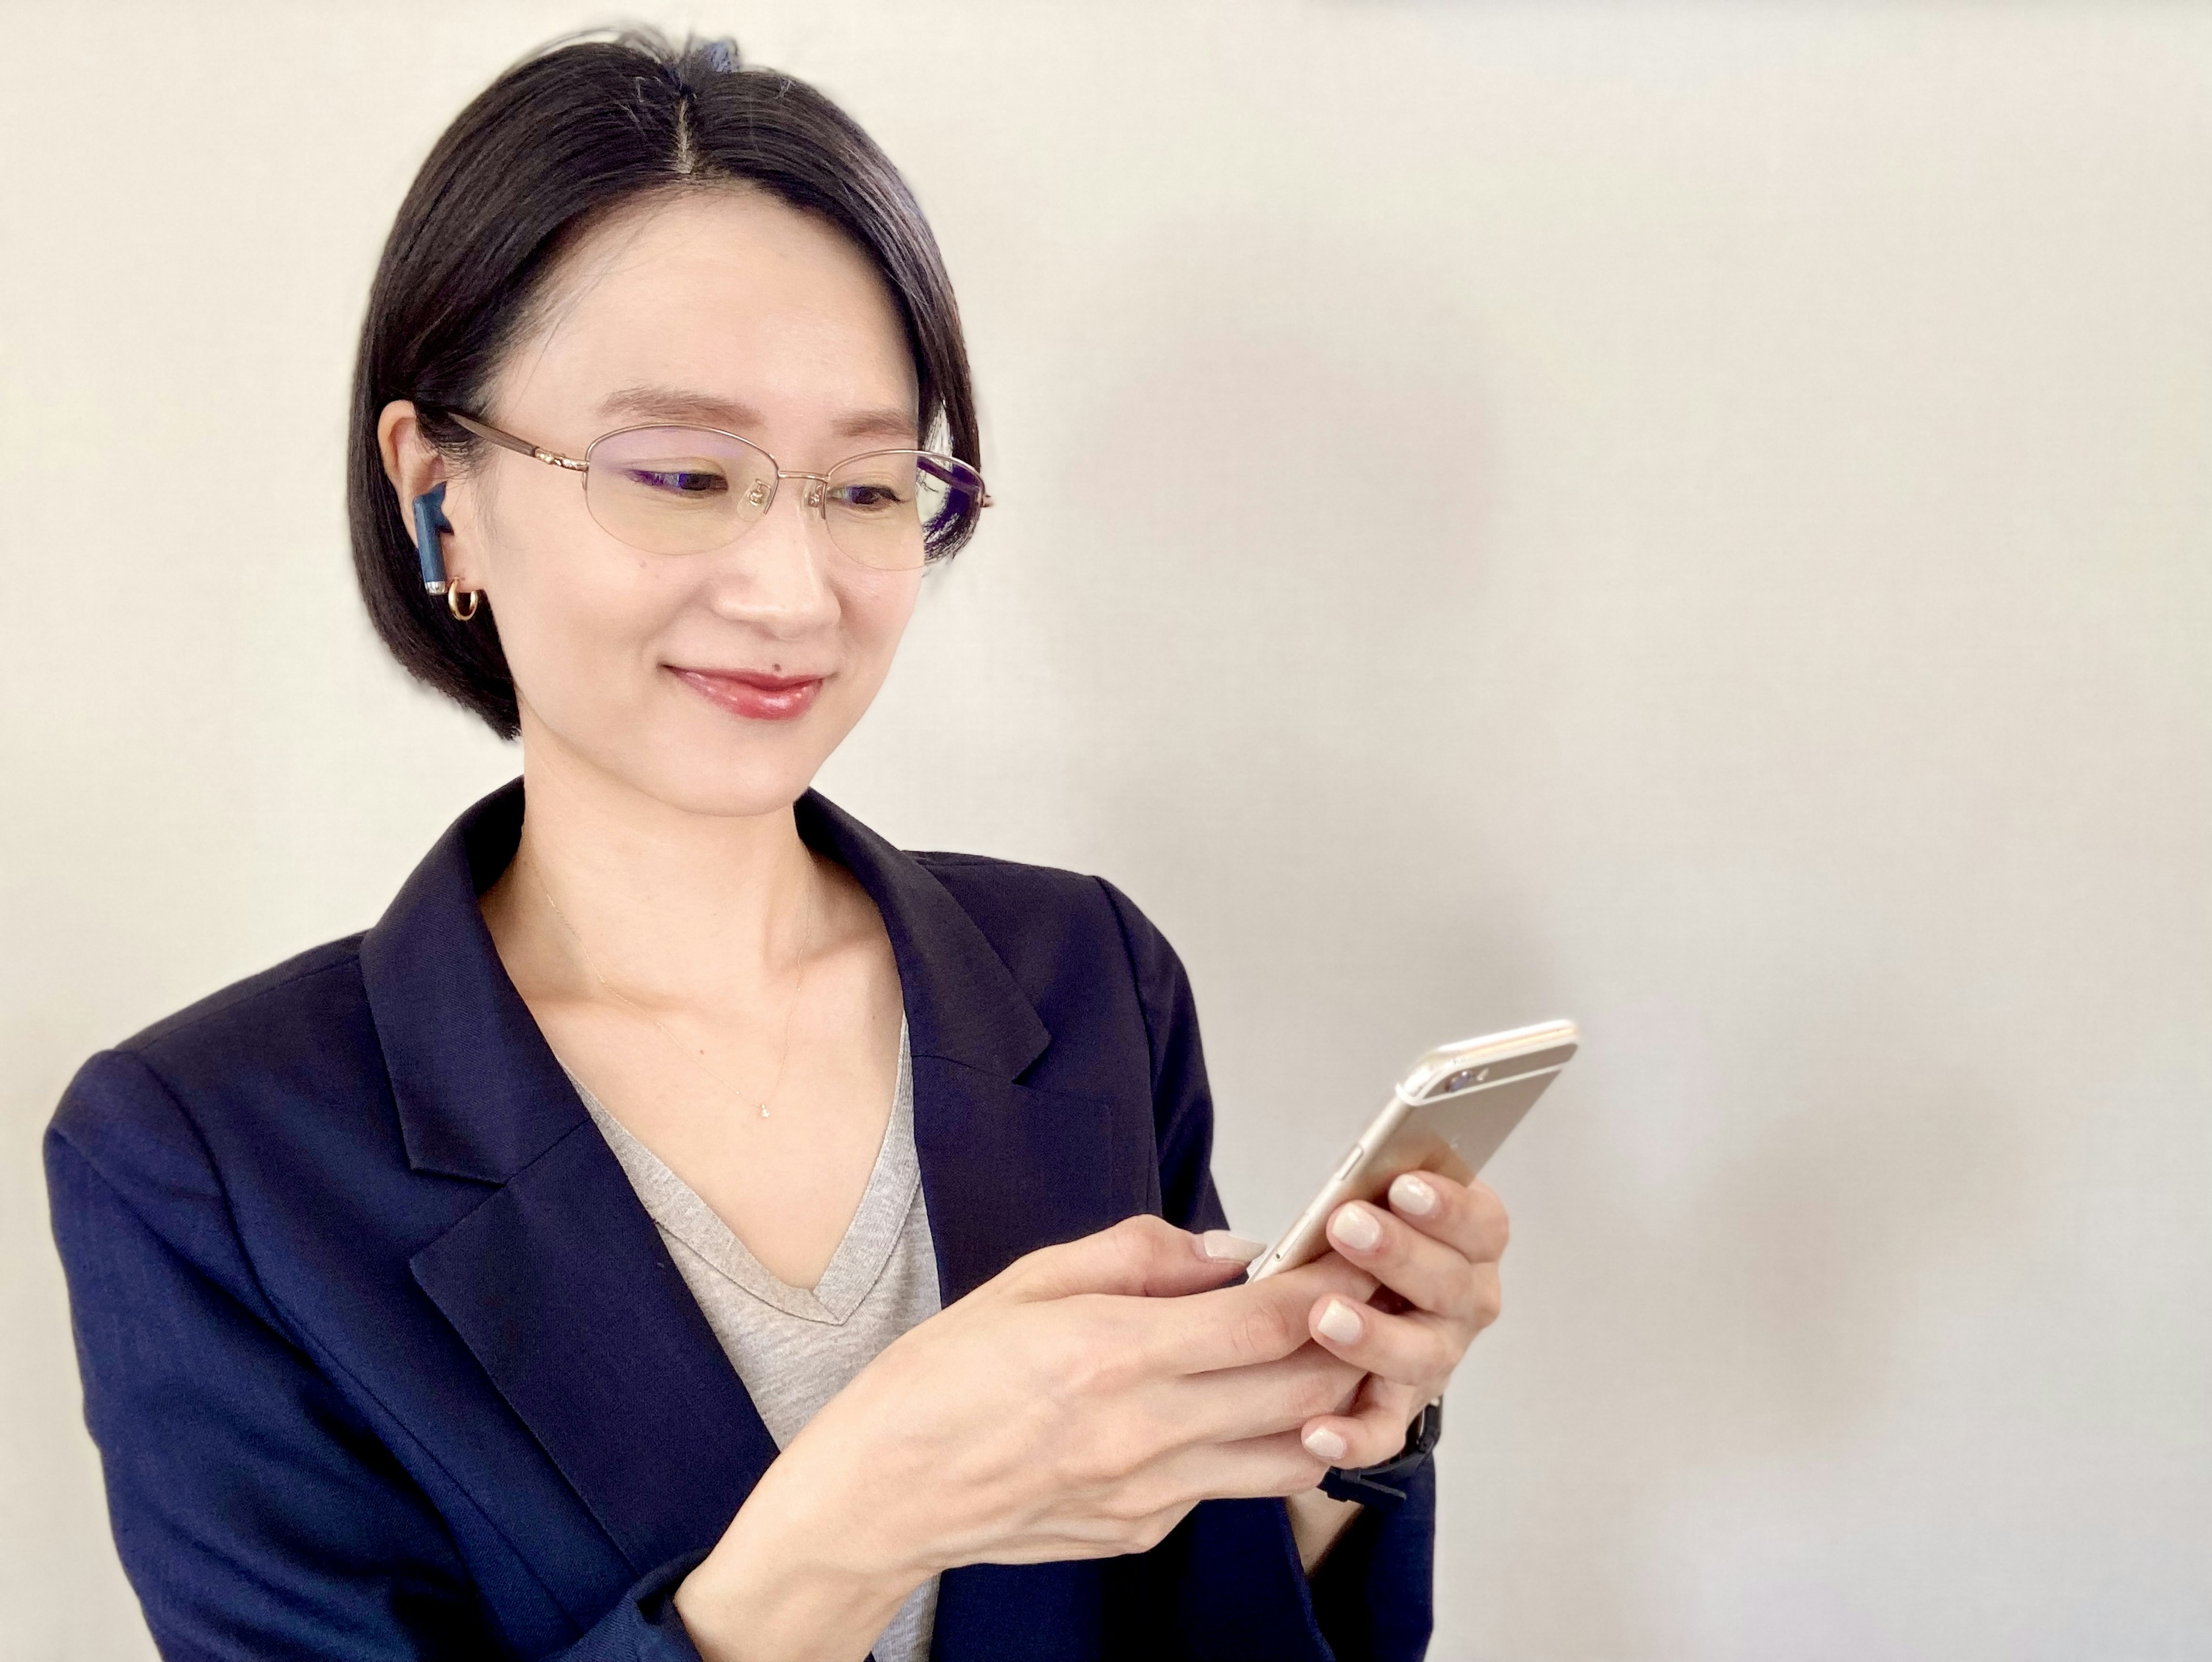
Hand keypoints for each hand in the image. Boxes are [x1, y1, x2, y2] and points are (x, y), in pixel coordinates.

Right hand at [676, 1215, 1375, 1661]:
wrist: (880, 1495)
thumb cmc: (939, 1379)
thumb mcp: (1026, 1281)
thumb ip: (1138, 1256)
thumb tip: (1229, 1250)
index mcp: (1112, 1355)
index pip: (1265, 1322)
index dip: (1329, 1285)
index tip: (1358, 1253)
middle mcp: (1143, 1435)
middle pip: (1302, 1392)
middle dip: (1350, 1341)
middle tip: (1362, 1298)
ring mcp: (1150, 1496)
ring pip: (1291, 1454)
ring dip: (1321, 1405)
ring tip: (1316, 1356)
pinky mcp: (1144, 1533)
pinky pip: (1229, 1486)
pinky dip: (1253, 1444)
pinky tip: (1230, 1407)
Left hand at [1294, 1172, 1507, 1469]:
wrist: (1362, 1305)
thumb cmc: (1365, 1239)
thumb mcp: (1375, 1201)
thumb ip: (1370, 1190)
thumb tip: (1344, 1186)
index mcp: (1470, 1244)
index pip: (1482, 1224)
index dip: (1449, 1208)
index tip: (1405, 1186)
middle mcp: (1464, 1304)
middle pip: (1451, 1285)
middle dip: (1399, 1255)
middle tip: (1348, 1226)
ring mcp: (1436, 1359)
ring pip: (1421, 1356)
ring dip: (1375, 1337)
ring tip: (1325, 1317)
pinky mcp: (1399, 1408)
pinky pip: (1383, 1430)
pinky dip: (1353, 1436)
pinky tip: (1317, 1430)